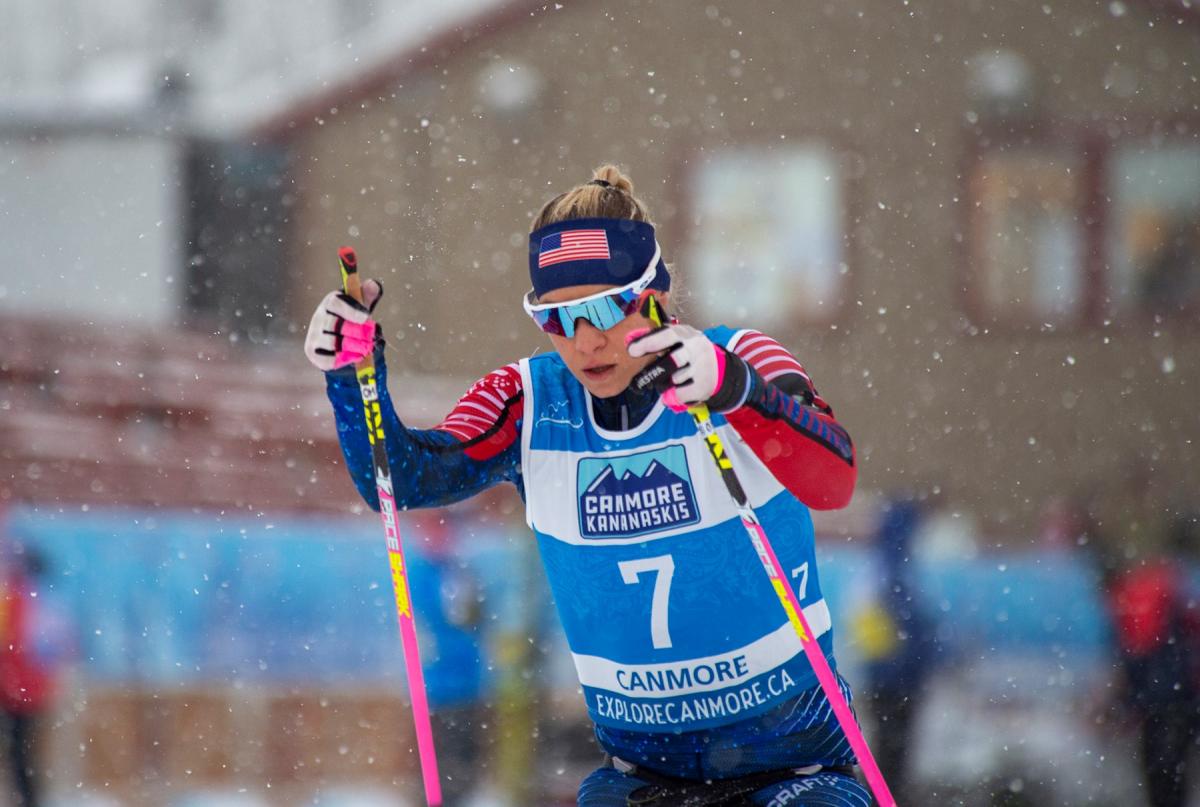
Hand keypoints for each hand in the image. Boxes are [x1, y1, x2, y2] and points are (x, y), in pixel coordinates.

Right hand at [303, 280, 382, 370]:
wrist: (343, 343)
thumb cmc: (353, 320)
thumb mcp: (362, 306)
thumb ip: (368, 295)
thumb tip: (373, 285)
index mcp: (330, 303)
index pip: (335, 303)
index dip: (350, 310)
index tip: (365, 318)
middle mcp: (318, 317)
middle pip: (334, 324)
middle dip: (356, 332)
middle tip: (369, 338)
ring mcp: (313, 335)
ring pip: (332, 342)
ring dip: (352, 347)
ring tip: (364, 348)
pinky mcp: (312, 352)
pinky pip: (329, 358)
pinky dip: (344, 359)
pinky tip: (353, 357)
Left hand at [626, 323, 749, 412]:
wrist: (719, 370)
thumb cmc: (689, 352)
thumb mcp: (676, 340)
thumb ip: (655, 339)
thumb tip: (629, 338)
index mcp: (686, 333)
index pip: (667, 335)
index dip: (649, 342)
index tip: (632, 351)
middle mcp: (697, 347)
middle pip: (671, 362)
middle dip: (653, 373)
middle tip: (638, 383)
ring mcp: (703, 366)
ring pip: (674, 379)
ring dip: (667, 383)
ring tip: (673, 380)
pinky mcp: (705, 384)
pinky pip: (680, 394)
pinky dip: (674, 395)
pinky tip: (680, 389)